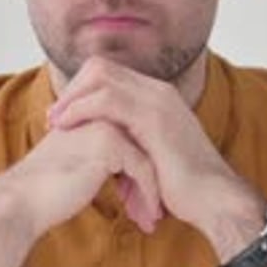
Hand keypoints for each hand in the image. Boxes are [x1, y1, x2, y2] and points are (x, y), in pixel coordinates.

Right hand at [5, 118, 162, 238]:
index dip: (142, 172)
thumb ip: (100, 158)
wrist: (22, 200)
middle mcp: (101, 113)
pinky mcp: (109, 143)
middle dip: (153, 182)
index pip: (133, 140)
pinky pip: (143, 169)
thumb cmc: (46, 189)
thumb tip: (126, 174)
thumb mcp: (78, 164)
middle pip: (143, 147)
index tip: (148, 199)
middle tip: (155, 211)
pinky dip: (148, 195)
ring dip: (153, 192)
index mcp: (92, 115)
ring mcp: (106, 125)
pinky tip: (146, 217)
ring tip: (152, 218)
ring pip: (147, 158)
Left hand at [47, 57, 262, 240]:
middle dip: (72, 89)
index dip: (81, 90)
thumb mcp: (150, 157)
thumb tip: (105, 156)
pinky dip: (82, 108)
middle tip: (53, 117)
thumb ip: (129, 146)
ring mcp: (158, 101)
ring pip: (102, 76)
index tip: (62, 116)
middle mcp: (158, 91)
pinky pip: (108, 99)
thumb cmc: (183, 187)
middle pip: (102, 67)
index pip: (109, 74)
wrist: (213, 199)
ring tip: (55, 122)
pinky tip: (68, 126)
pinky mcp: (154, 118)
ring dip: (72, 97)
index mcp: (157, 97)